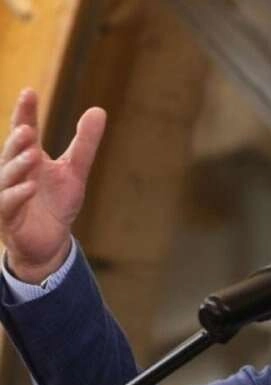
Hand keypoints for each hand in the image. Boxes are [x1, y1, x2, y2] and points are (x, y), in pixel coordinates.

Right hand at [0, 89, 105, 282]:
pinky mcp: (8, 218)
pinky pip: (8, 204)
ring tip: (32, 155)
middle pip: (11, 152)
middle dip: (18, 141)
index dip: (25, 112)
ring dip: (17, 165)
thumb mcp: (76, 171)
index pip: (23, 130)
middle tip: (28, 130)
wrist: (50, 242)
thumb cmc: (57, 204)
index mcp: (29, 158)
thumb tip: (98, 110)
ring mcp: (7, 195)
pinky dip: (17, 194)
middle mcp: (14, 174)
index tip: (29, 92)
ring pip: (6, 177)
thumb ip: (85, 143)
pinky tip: (30, 187)